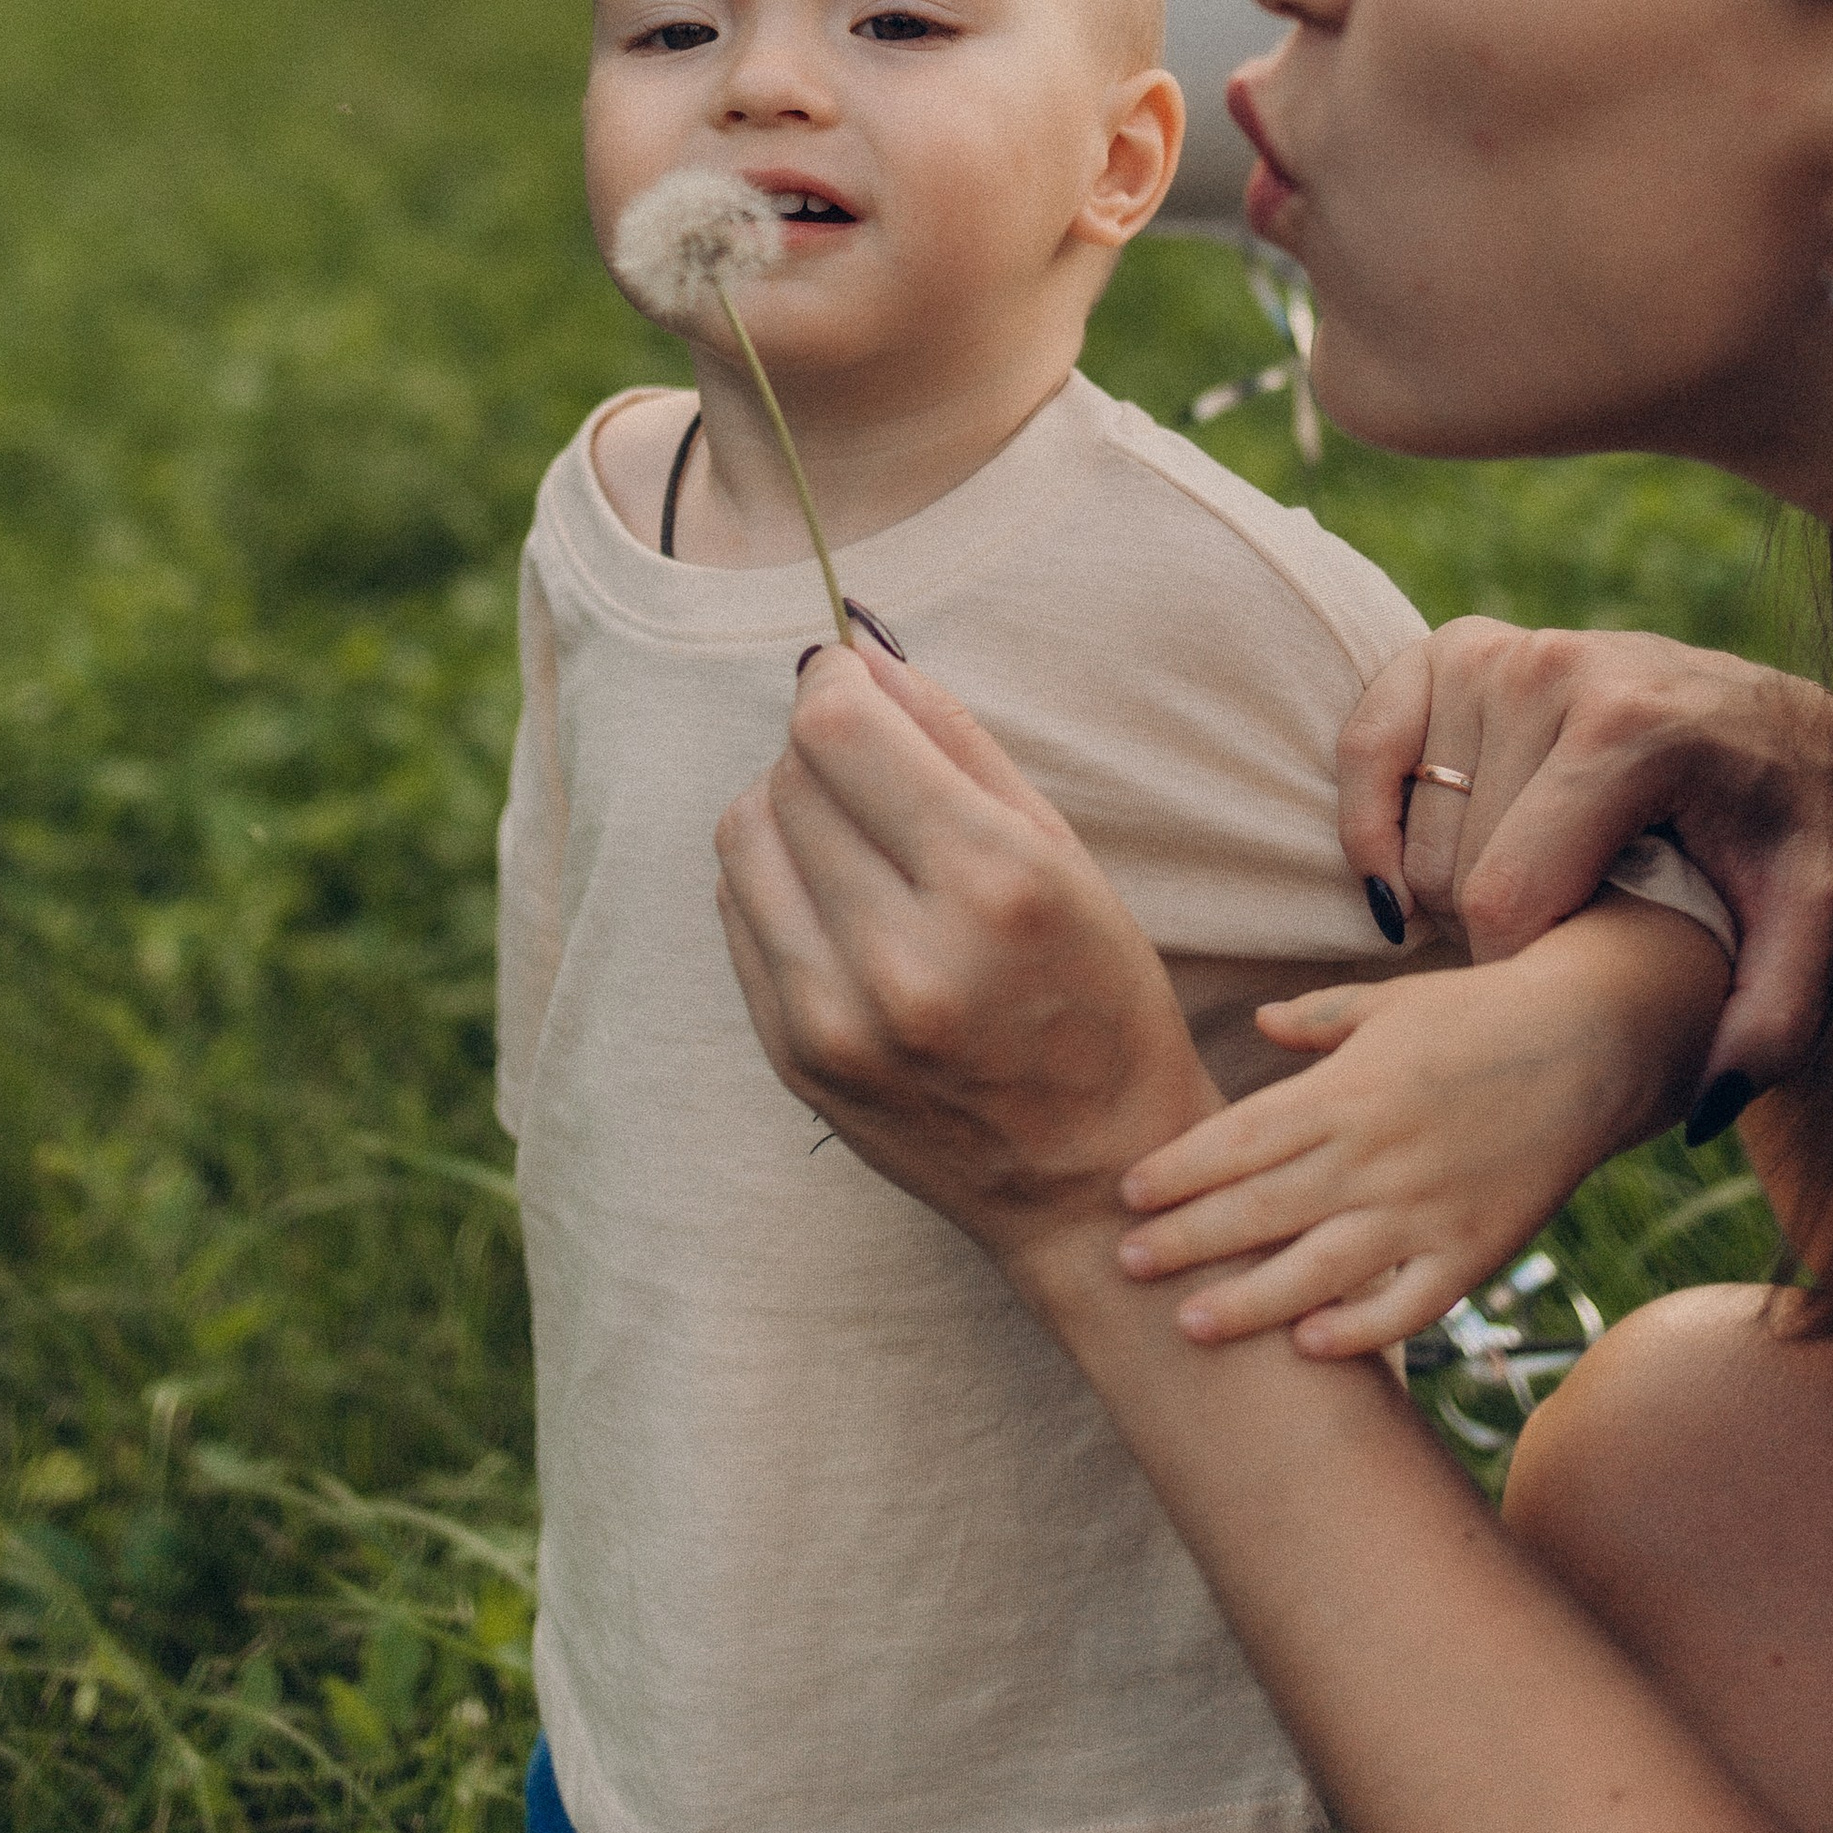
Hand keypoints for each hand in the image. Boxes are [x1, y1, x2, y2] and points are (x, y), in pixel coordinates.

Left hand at [714, 638, 1219, 1286]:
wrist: (1086, 1178)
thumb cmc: (1096, 998)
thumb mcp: (1062, 852)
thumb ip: (956, 740)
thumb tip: (859, 654)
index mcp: (993, 887)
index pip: (839, 731)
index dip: (834, 682)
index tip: (851, 677)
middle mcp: (906, 958)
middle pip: (790, 775)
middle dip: (823, 747)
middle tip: (875, 770)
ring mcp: (837, 1020)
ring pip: (744, 836)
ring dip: (786, 807)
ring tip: (854, 836)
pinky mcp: (794, 1058)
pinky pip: (736, 910)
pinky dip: (774, 879)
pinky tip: (837, 901)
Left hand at [1115, 898, 1729, 1354]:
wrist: (1591, 1042)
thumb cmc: (1478, 1016)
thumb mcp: (1388, 1003)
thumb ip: (1317, 1023)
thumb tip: (1257, 1023)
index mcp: (1347, 1090)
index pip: (1243, 1138)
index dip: (1180, 1169)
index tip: (1125, 1192)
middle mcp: (1378, 1154)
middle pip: (1263, 1207)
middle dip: (1187, 1240)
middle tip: (1121, 1265)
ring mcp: (1428, 1208)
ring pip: (1322, 1268)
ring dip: (1251, 1300)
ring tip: (1188, 1326)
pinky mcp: (1476, 1248)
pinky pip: (1409, 1302)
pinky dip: (1361, 1329)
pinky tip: (1311, 1348)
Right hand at [1340, 620, 1832, 1101]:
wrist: (1778, 724)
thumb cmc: (1790, 830)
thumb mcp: (1815, 919)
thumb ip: (1778, 1016)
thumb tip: (1707, 1103)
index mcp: (1633, 732)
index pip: (1507, 897)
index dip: (1522, 973)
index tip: (1572, 988)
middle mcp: (1553, 671)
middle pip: (1456, 869)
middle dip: (1494, 934)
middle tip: (1564, 939)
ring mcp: (1497, 651)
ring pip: (1414, 830)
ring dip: (1447, 887)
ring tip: (1528, 895)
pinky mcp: (1454, 647)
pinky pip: (1365, 746)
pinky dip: (1372, 824)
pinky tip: (1411, 874)